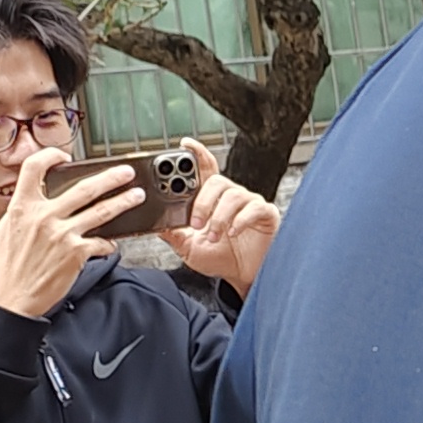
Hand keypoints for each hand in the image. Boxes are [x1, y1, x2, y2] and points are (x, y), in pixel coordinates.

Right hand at [0, 156, 141, 320]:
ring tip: (137, 195)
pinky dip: (109, 242)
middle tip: (126, 172)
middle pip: (83, 188)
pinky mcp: (76, 253)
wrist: (13, 296)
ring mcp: (61, 234)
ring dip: (124, 201)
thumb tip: (42, 194)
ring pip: (102, 211)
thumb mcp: (9, 227)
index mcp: (22, 206)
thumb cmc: (12, 264)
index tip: (65, 156)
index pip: (33, 168)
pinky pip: (101, 242)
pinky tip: (112, 242)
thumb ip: (26, 208)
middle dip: (110, 177)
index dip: (50, 156)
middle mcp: (43, 216)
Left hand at [161, 138, 279, 292]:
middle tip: (195, 223)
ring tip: (214, 235)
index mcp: (213, 200)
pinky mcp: (266, 214)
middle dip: (202, 202)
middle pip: (217, 181)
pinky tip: (233, 233)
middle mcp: (232, 197)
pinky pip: (253, 208)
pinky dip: (239, 221)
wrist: (243, 277)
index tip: (185, 145)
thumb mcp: (188, 248)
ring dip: (218, 217)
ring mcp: (250, 204)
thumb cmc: (222, 259)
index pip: (205, 170)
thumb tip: (156, 224)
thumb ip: (174, 234)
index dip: (197, 154)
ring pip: (232, 195)